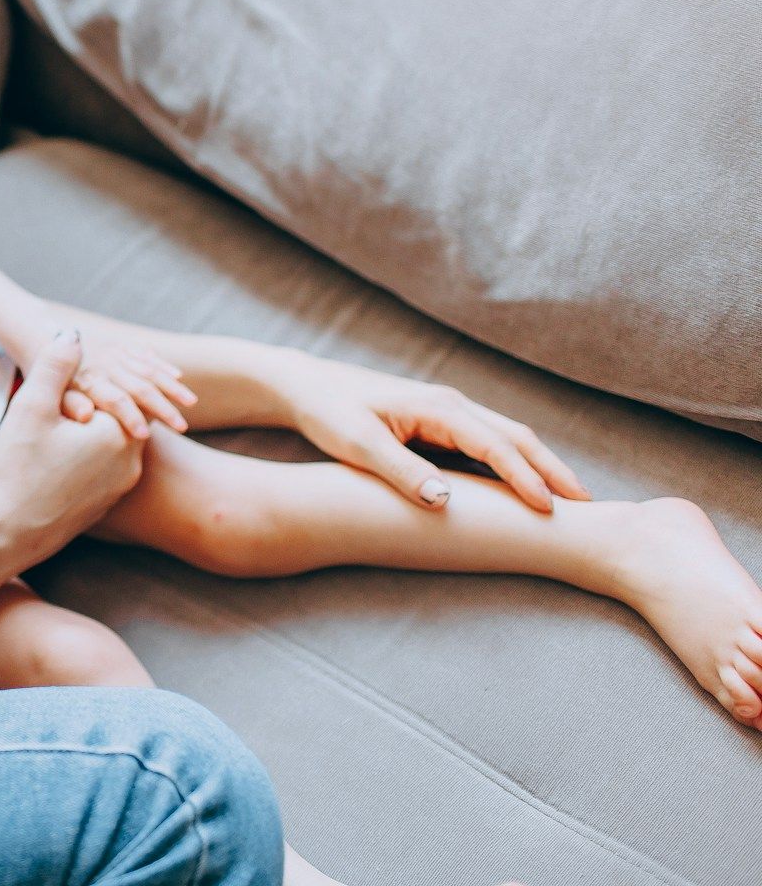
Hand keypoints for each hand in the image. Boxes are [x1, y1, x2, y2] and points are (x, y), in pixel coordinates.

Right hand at [0, 331, 144, 560]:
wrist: (2, 534)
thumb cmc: (15, 470)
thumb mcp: (31, 406)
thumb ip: (55, 365)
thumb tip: (73, 335)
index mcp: (119, 435)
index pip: (124, 392)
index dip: (102, 379)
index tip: (82, 373)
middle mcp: (129, 465)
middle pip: (121, 419)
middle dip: (99, 405)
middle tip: (67, 398)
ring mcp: (117, 491)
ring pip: (112, 447)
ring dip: (93, 433)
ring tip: (59, 426)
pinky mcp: (101, 509)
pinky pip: (103, 472)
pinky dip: (88, 459)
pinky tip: (57, 459)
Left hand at [53, 324, 197, 439]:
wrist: (35, 330)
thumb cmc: (39, 374)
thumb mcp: (44, 392)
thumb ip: (68, 403)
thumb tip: (86, 417)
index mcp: (87, 379)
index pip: (115, 399)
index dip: (130, 417)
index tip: (145, 435)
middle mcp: (104, 364)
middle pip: (140, 386)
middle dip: (163, 407)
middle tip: (182, 428)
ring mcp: (113, 351)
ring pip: (148, 368)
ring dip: (171, 386)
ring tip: (190, 404)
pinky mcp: (117, 343)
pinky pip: (143, 353)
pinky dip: (161, 364)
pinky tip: (176, 375)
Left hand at [273, 354, 589, 512]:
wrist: (305, 387)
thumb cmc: (328, 411)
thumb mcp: (358, 443)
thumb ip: (401, 470)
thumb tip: (445, 500)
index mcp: (438, 407)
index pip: (495, 445)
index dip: (524, 477)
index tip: (551, 509)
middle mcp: (452, 405)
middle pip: (516, 437)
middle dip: (552, 470)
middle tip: (589, 506)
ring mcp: (448, 412)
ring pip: (506, 439)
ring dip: (539, 467)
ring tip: (570, 501)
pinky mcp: (439, 423)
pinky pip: (488, 445)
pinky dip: (514, 464)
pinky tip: (524, 489)